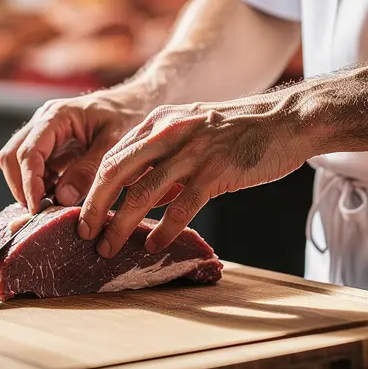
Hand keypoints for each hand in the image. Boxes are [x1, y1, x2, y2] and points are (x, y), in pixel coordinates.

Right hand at [0, 86, 153, 214]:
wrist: (135, 103)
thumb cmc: (127, 116)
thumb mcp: (114, 143)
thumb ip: (89, 169)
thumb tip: (62, 197)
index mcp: (56, 116)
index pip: (28, 152)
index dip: (29, 184)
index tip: (38, 208)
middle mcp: (42, 122)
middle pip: (11, 157)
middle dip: (21, 187)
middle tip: (41, 212)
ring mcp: (43, 134)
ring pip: (16, 164)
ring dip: (28, 187)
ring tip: (51, 206)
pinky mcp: (49, 147)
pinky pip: (33, 169)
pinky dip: (39, 186)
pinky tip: (58, 197)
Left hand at [79, 99, 309, 257]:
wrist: (287, 120)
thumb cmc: (239, 132)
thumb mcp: (191, 134)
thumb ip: (163, 162)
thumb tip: (142, 201)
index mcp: (157, 122)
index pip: (111, 156)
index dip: (91, 187)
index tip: (80, 212)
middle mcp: (168, 133)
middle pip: (115, 172)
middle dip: (94, 206)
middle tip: (82, 233)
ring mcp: (191, 152)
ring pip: (142, 193)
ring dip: (120, 225)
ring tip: (108, 248)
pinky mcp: (215, 171)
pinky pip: (180, 207)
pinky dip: (163, 231)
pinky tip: (153, 247)